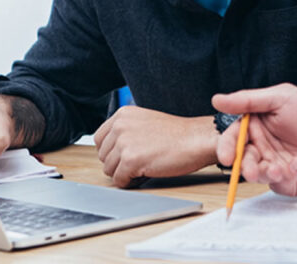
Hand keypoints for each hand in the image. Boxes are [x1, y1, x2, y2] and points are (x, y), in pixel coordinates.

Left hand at [94, 106, 218, 187]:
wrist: (197, 139)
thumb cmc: (178, 134)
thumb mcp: (146, 122)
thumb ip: (126, 130)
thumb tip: (110, 149)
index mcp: (123, 114)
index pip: (99, 139)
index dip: (112, 151)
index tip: (125, 154)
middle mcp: (120, 126)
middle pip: (102, 156)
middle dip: (118, 163)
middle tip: (140, 160)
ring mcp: (124, 142)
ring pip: (109, 170)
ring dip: (125, 172)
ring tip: (145, 165)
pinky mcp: (130, 160)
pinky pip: (119, 180)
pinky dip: (131, 181)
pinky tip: (146, 172)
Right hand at [212, 83, 296, 196]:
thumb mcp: (283, 98)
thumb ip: (250, 100)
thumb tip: (218, 99)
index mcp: (257, 126)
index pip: (233, 138)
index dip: (227, 148)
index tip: (227, 156)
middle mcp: (262, 147)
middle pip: (242, 160)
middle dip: (245, 167)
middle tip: (252, 169)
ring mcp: (274, 165)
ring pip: (257, 176)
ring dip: (264, 173)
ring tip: (280, 167)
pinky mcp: (288, 181)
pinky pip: (278, 185)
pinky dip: (286, 176)